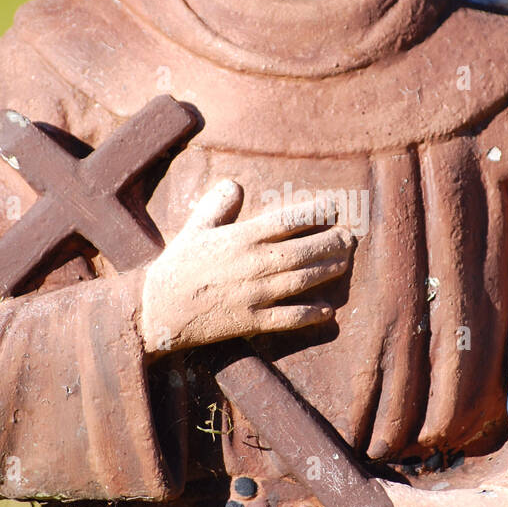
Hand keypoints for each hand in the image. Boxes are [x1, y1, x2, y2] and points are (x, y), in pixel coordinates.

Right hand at [140, 178, 354, 353]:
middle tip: (349, 238)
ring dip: (326, 271)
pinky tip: (327, 311)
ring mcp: (254, 295)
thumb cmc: (177, 266)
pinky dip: (309, 315)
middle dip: (330, 243)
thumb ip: (217, 205)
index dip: (314, 213)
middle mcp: (252, 265)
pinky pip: (287, 318)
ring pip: (300, 281)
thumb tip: (236, 185)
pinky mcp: (250, 322)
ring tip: (343, 263)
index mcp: (240, 238)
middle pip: (302, 251)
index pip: (286, 221)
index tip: (334, 207)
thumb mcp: (194, 228)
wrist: (158, 309)